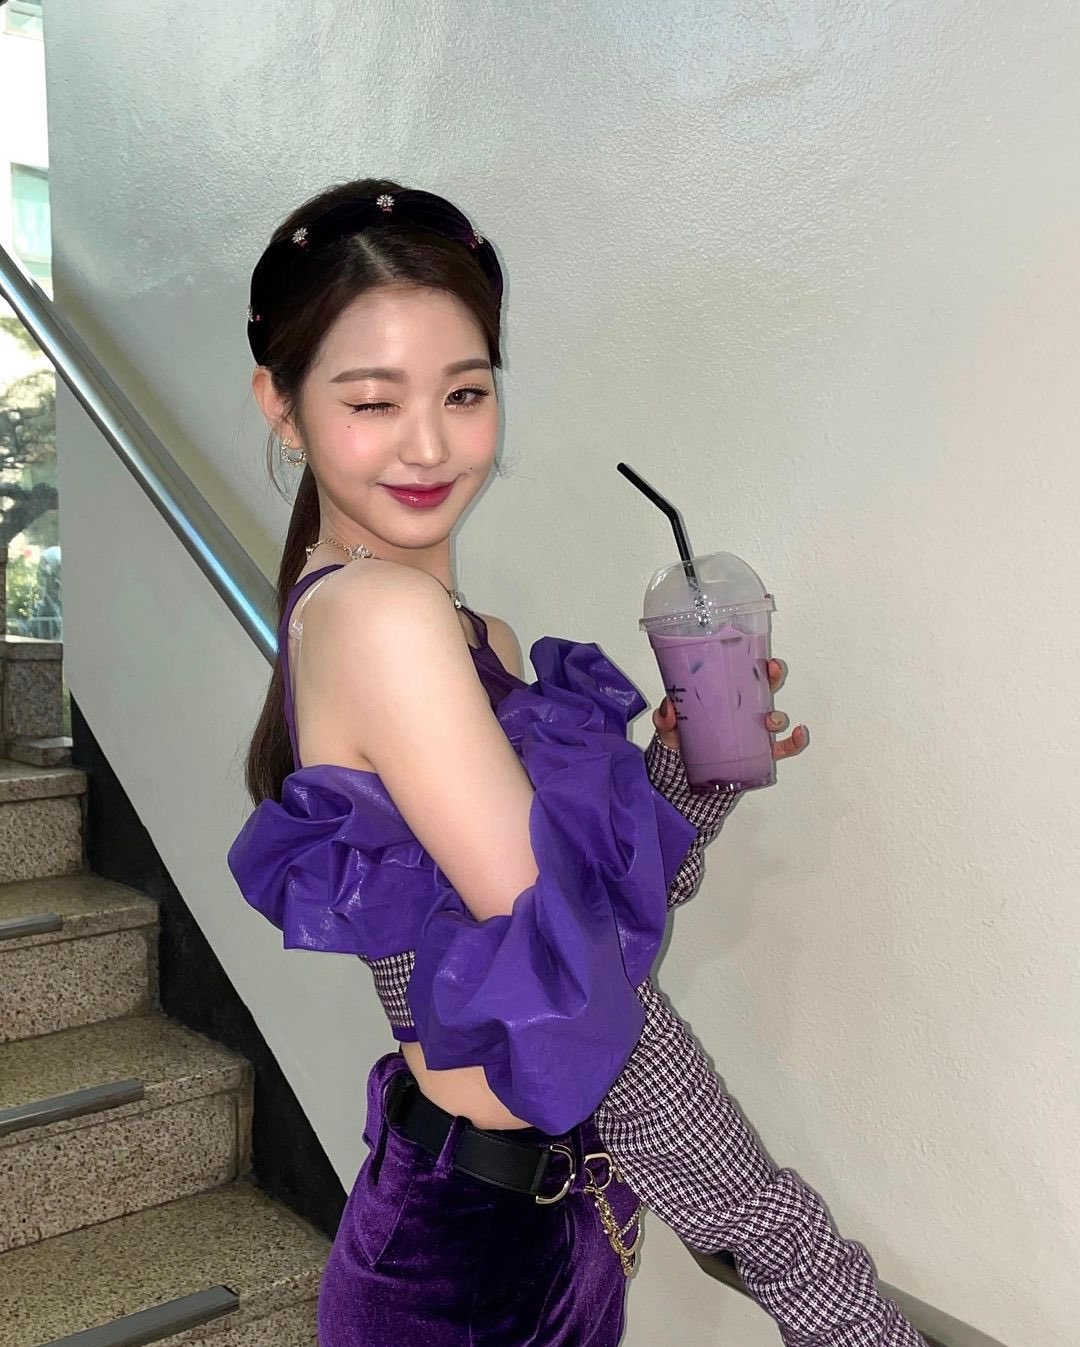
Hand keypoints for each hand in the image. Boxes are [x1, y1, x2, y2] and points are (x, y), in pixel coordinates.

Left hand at [652, 658, 808, 759]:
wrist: (686, 779)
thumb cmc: (682, 746)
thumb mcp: (670, 730)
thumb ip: (666, 721)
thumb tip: (669, 709)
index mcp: (723, 698)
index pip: (741, 674)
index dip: (752, 661)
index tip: (757, 652)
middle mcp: (742, 712)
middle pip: (764, 688)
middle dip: (772, 676)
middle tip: (772, 670)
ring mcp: (752, 733)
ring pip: (774, 718)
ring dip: (778, 716)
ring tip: (771, 720)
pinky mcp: (759, 755)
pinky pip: (783, 748)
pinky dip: (795, 742)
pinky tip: (799, 735)